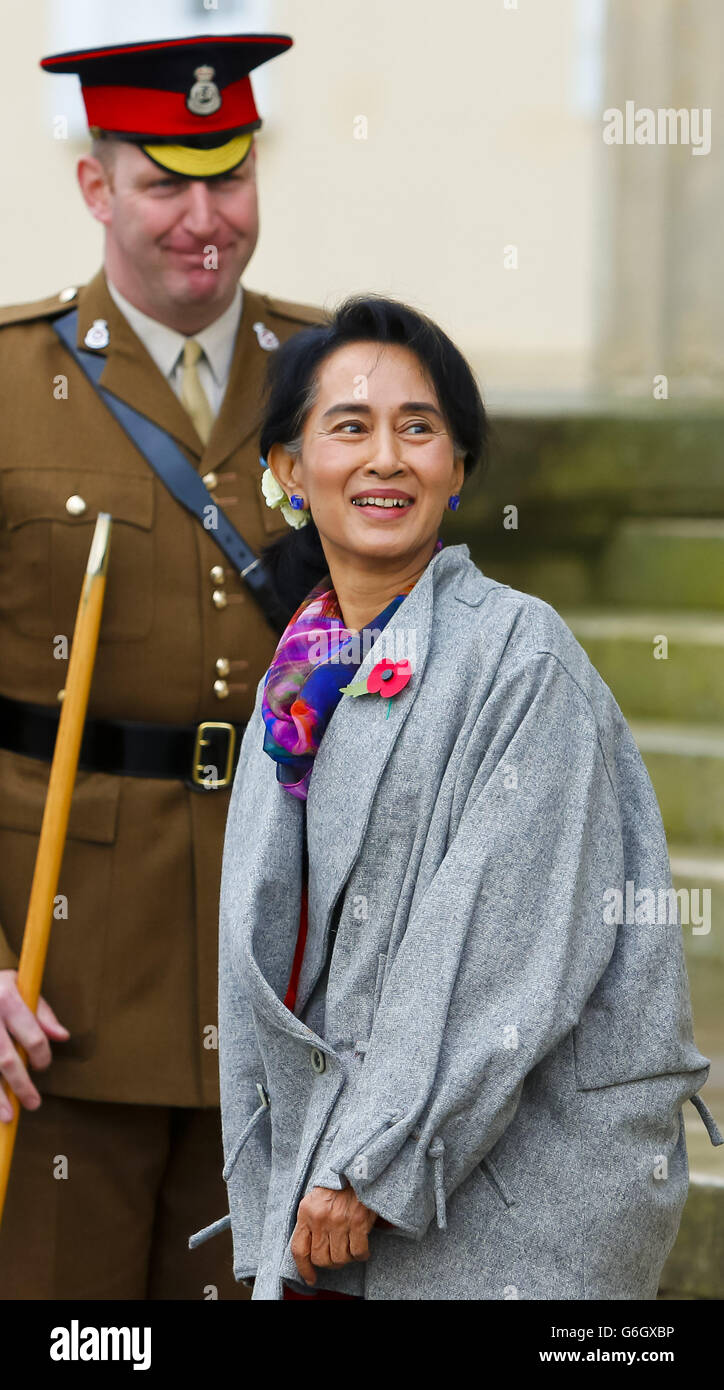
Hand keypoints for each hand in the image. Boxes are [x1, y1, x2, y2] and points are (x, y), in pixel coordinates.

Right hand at [0, 970, 69, 1121]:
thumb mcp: (21, 987)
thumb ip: (42, 1013)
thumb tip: (62, 1037)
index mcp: (7, 998)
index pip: (32, 1036)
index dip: (42, 1056)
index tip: (42, 1065)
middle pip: (6, 1060)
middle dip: (21, 1086)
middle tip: (34, 1104)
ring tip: (8, 1117)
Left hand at [291, 1185, 378, 1285]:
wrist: (358, 1167)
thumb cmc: (338, 1185)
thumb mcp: (316, 1199)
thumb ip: (310, 1221)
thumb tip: (310, 1251)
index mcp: (306, 1212)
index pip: (298, 1249)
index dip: (303, 1269)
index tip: (310, 1279)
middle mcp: (320, 1218)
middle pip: (320, 1258)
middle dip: (330, 1263)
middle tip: (337, 1255)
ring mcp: (339, 1221)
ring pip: (339, 1258)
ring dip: (346, 1258)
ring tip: (350, 1247)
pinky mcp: (357, 1222)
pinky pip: (358, 1252)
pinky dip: (361, 1255)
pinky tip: (362, 1248)